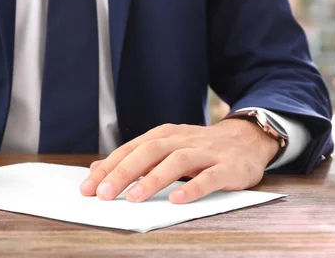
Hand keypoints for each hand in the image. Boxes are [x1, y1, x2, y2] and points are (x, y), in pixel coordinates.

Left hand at [80, 120, 278, 203]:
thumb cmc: (199, 148)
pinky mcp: (227, 167)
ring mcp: (205, 152)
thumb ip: (134, 158)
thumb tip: (96, 169)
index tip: (88, 187)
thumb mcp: (165, 147)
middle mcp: (181, 140)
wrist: (246, 139)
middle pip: (149, 152)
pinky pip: (209, 177)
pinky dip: (193, 187)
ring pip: (177, 161)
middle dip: (123, 173)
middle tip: (104, 194)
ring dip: (153, 179)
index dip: (108, 167)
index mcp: (164, 135)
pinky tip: (177, 200)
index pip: (130, 149)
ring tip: (134, 197)